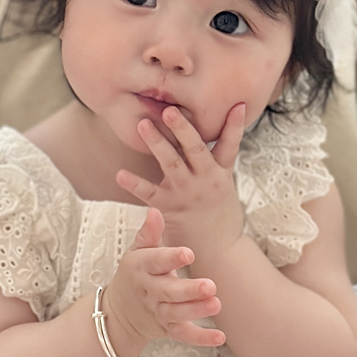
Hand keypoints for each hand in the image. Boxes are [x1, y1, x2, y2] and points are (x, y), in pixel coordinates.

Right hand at [103, 208, 224, 356]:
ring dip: (196, 311)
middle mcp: (149, 291)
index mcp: (141, 268)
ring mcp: (158, 312)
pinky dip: (201, 338)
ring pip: (177, 314)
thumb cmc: (134, 275)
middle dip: (189, 290)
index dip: (171, 258)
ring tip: (216, 304)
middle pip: (169, 292)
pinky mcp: (167, 329)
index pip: (155, 262)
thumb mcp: (137, 251)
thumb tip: (155, 211)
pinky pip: (184, 335)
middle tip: (209, 286)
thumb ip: (149, 233)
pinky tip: (219, 336)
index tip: (188, 253)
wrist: (118, 313)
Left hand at [116, 103, 245, 259]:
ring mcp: (187, 193)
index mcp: (221, 172)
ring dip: (157, 143)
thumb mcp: (226, 185)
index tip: (237, 104)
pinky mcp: (170, 208)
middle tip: (170, 109)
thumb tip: (218, 132)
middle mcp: (206, 180)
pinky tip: (119, 174)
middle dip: (183, 128)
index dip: (234, 125)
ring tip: (143, 124)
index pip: (230, 144)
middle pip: (196, 149)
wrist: (219, 251)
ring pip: (171, 164)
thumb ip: (217, 161)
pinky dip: (134, 184)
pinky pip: (149, 193)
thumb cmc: (220, 215)